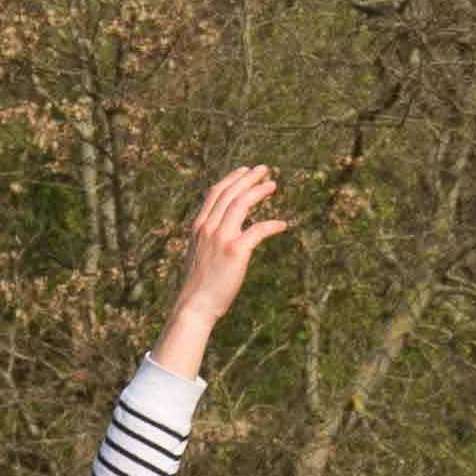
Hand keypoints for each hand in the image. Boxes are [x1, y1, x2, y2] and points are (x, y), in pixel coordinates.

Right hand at [154, 165, 291, 375]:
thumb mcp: (198, 255)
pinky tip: (282, 224)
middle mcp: (208, 228)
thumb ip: (209, 240)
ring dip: (259, 191)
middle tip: (264, 169)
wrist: (194, 306)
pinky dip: (271, 225)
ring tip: (272, 185)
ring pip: (242, 203)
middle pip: (230, 192)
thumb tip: (225, 235)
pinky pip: (257, 230)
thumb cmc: (198, 286)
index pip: (215, 193)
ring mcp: (221, 238)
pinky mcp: (235, 251)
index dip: (231, 179)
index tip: (244, 171)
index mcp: (198, 227)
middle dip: (248, 177)